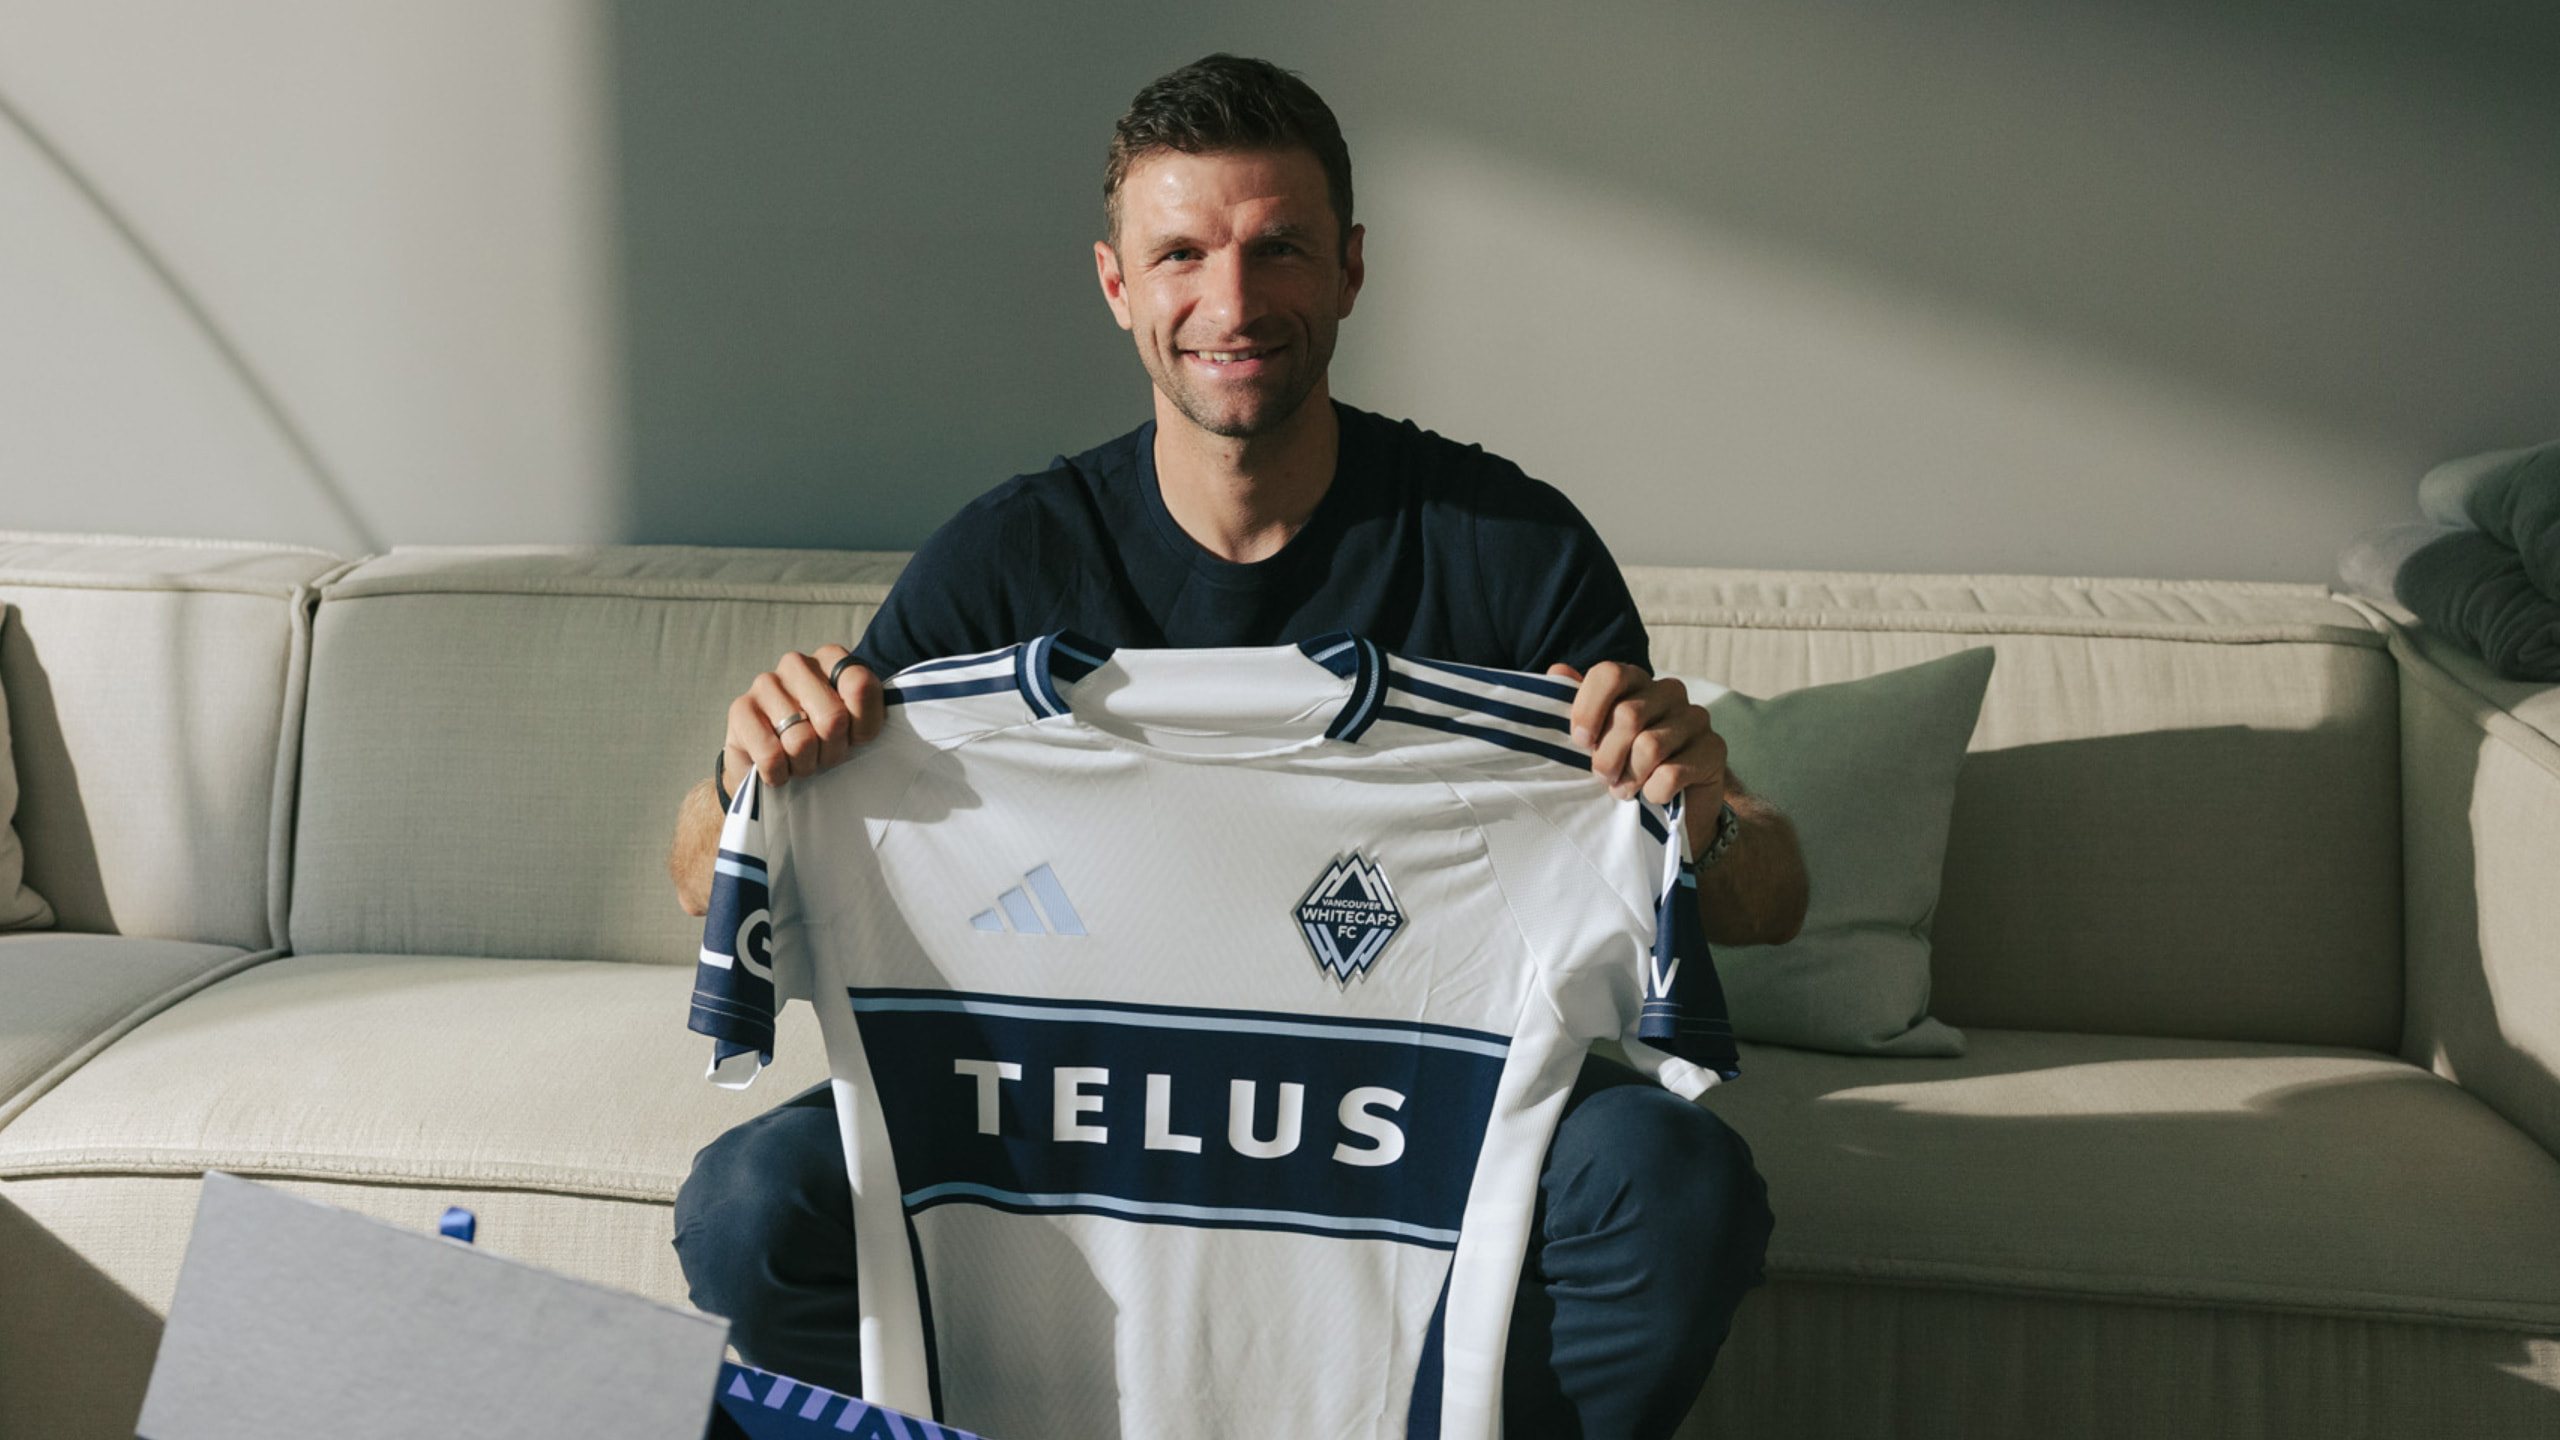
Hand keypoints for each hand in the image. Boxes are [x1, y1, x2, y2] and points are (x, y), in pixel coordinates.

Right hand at [723, 645, 885, 793]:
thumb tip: (849, 722)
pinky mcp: (740, 709)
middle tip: (824, 754)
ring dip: (805, 765)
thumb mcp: (855, 728)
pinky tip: (778, 769)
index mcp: (831, 659)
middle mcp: (797, 663)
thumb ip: (865, 716)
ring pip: (801, 741)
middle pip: (832, 718)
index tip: (855, 737)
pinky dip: (779, 774)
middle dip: (833, 751)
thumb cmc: (820, 742)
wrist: (770, 766)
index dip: (864, 726)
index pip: (860, 686)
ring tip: (800, 760)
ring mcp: (765, 683)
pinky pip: (771, 756)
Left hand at [1550, 661, 1727, 849]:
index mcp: (1636, 681)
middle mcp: (1669, 692)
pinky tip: (1653, 796)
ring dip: (1629, 778)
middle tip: (1603, 777)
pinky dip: (1653, 792)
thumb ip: (1575, 704)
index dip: (1588, 709)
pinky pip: (1672, 773)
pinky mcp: (1714, 749)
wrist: (1668, 808)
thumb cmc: (1624, 764)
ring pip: (1649, 746)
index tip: (1581, 742)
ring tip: (1623, 791)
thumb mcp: (1594, 737)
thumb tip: (1558, 671)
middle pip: (1628, 715)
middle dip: (1606, 756)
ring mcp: (1695, 718)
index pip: (1610, 675)